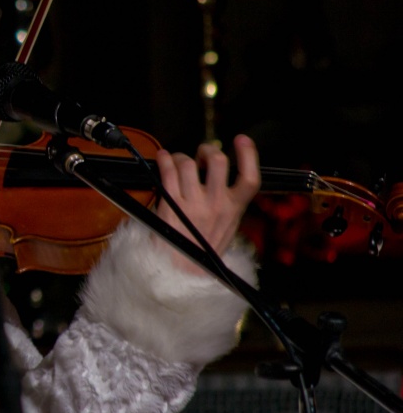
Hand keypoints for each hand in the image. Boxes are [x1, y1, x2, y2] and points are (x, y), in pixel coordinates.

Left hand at [153, 134, 260, 272]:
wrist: (182, 272)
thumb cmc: (203, 248)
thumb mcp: (228, 226)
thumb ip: (228, 202)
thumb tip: (220, 173)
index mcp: (235, 209)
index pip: (250, 178)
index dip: (249, 154)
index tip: (242, 139)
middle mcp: (216, 205)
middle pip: (218, 161)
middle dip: (207, 149)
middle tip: (201, 154)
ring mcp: (193, 205)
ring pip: (188, 163)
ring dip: (180, 156)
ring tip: (177, 161)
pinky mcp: (170, 206)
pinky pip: (167, 173)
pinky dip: (163, 160)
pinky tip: (162, 158)